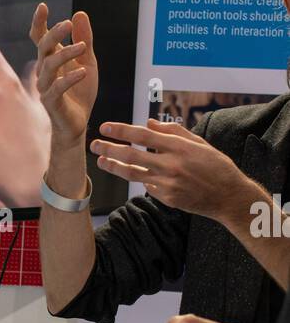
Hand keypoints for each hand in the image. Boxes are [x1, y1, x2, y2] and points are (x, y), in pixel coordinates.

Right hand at [29, 4, 97, 147]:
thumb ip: (84, 39)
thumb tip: (79, 14)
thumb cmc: (80, 94)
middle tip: (67, 24)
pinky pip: (57, 88)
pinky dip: (70, 78)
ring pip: (49, 66)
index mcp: (51, 59)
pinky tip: (82, 72)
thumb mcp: (87, 61)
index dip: (39, 23)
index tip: (42, 6)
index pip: (40, 38)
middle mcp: (45, 71)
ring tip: (82, 47)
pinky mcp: (52, 103)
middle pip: (43, 48)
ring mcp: (46, 87)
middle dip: (54, 34)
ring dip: (65, 54)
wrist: (77, 124)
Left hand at [89, 118, 244, 218]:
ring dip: (113, 167)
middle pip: (131, 155)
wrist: (228, 196)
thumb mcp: (198, 142)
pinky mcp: (167, 198)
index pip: (143, 136)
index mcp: (179, 147)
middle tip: (94, 144)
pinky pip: (148, 186)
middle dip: (109, 149)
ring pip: (133, 174)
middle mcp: (171, 165)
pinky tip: (138, 175)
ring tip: (101, 161)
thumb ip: (172, 131)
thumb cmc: (215, 165)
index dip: (121, 131)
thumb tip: (148, 123)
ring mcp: (167, 183)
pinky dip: (142, 179)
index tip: (105, 127)